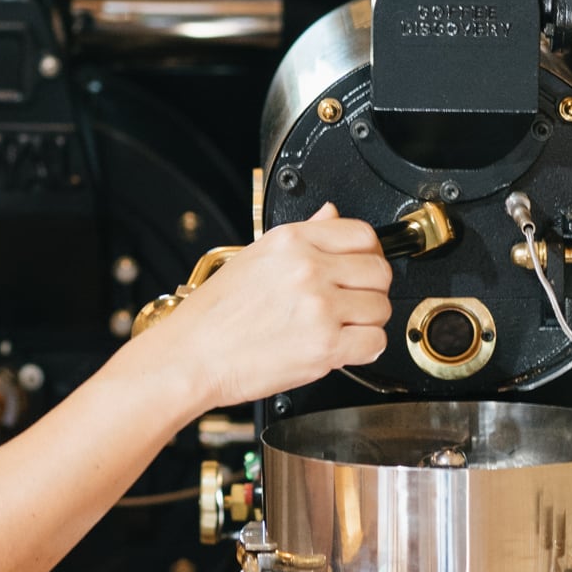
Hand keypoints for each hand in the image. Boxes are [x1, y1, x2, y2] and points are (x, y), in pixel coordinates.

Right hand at [126, 206, 390, 417]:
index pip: (362, 234)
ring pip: (380, 308)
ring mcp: (319, 307)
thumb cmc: (214, 315)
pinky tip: (342, 347)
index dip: (368, 253)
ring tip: (341, 328)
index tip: (362, 267)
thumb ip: (303, 236)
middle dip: (371, 289)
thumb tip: (331, 215)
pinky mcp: (325, 345)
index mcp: (291, 241)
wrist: (192, 356)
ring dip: (367, 321)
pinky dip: (364, 348)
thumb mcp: (255, 257)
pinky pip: (374, 342)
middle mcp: (308, 269)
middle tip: (352, 303)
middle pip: (379, 271)